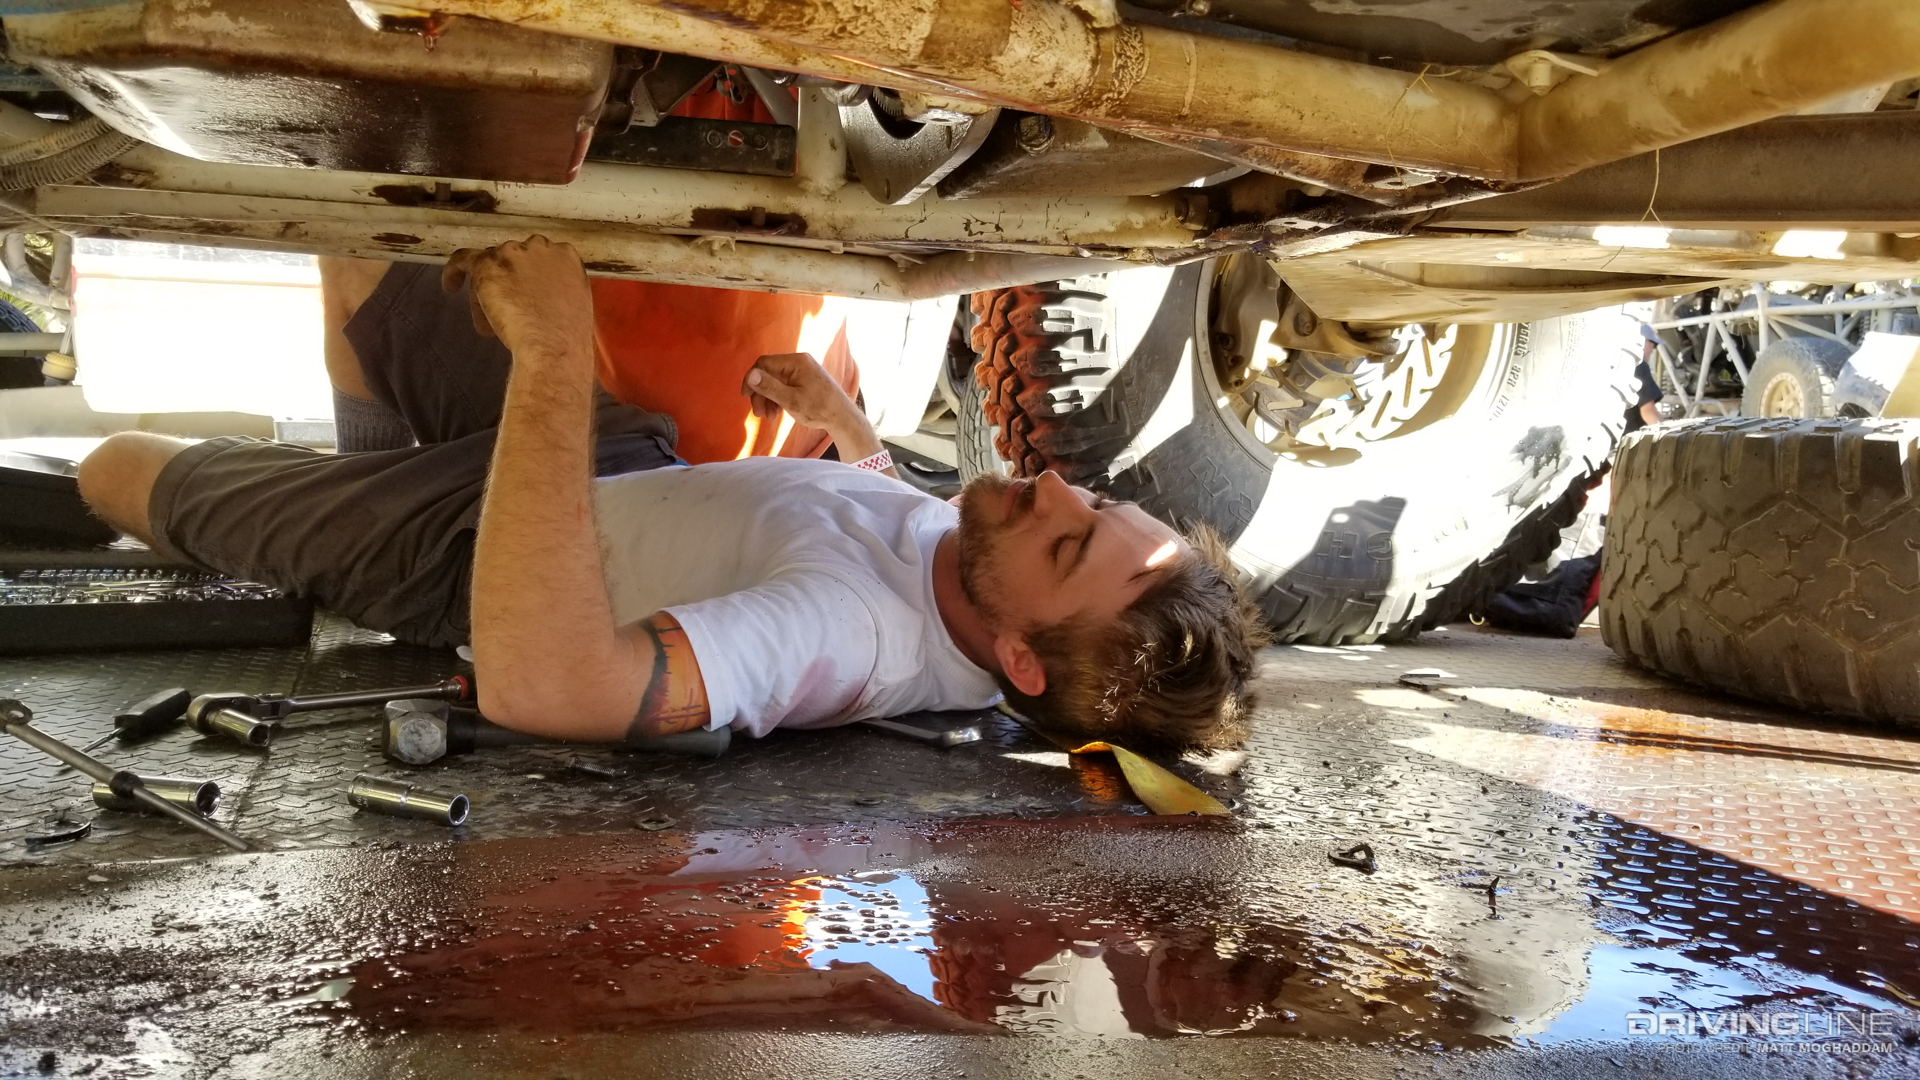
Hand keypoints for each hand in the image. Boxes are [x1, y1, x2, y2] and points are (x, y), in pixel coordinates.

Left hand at [441, 237, 593, 363]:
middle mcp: (539, 248)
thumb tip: (537, 295)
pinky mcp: (488, 264)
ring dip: (488, 289)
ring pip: (492, 264)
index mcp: (566, 256)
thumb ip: (556, 289)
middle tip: (508, 309)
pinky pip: (464, 259)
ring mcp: (513, 253)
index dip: (528, 275)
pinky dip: (455, 271)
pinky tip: (451, 285)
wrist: (552, 346)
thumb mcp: (573, 303)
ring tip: (491, 318)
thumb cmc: (566, 336)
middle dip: (509, 283)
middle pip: (514, 259)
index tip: (523, 289)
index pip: (539, 258)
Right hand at [741, 352, 862, 431]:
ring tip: (768, 417)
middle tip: (758, 413)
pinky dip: (778, 398)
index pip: (764, 363)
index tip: (745, 397)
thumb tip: (750, 375)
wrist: (843, 418)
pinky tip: (776, 412)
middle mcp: (799, 362)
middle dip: (761, 393)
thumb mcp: (791, 400)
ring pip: (775, 381)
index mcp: (796, 361)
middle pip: (769, 373)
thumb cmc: (820, 409)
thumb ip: (770, 387)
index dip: (751, 379)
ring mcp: (802, 371)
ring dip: (768, 398)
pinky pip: (784, 386)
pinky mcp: (805, 381)